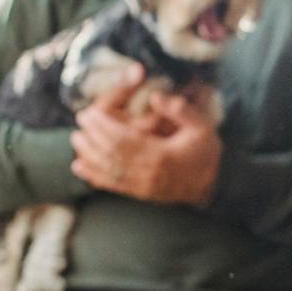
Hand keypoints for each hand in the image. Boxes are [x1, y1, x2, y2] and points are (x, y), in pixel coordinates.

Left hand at [71, 75, 222, 205]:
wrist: (214, 187)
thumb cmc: (206, 154)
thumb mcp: (202, 127)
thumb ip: (180, 110)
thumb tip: (155, 97)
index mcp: (160, 154)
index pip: (123, 139)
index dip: (104, 126)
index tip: (91, 113)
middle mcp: (147, 172)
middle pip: (111, 153)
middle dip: (92, 136)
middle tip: (81, 121)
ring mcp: (142, 186)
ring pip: (107, 169)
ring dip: (88, 154)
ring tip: (77, 139)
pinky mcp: (140, 194)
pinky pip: (111, 185)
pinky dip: (93, 176)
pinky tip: (80, 167)